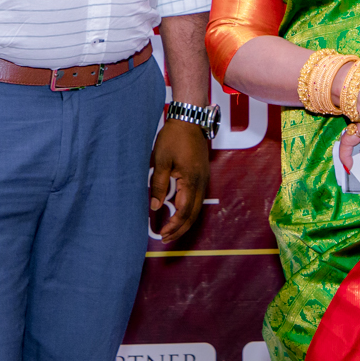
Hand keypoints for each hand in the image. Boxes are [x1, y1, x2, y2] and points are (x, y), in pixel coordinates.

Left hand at [149, 119, 210, 242]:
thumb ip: (159, 185)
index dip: (174, 225)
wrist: (189, 121)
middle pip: (193, 214)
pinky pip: (198, 199)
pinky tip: (180, 213)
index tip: (162, 234)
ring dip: (185, 221)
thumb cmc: (174, 138)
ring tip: (172, 230)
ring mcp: (204, 179)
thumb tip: (155, 206)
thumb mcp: (161, 161)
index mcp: (191, 180)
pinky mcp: (203, 176)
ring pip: (197, 208)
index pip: (184, 211)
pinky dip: (189, 211)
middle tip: (166, 238)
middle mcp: (201, 183)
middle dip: (180, 229)